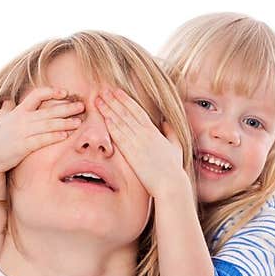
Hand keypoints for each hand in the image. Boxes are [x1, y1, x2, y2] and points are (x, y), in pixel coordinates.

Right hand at [0, 87, 85, 176]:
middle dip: (66, 107)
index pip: (37, 95)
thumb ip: (6, 110)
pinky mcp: (24, 145)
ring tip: (78, 122)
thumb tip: (8, 101)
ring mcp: (23, 132)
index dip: (52, 92)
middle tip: (81, 106)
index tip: (65, 93)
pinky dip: (54, 137)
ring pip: (48, 125)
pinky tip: (66, 135)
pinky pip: (42, 139)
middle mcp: (23, 119)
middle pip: (48, 110)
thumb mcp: (1, 120)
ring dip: (65, 123)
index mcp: (19, 110)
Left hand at [95, 85, 186, 199]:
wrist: (170, 184)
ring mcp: (137, 145)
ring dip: (108, 111)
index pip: (136, 110)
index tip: (116, 91)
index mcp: (154, 131)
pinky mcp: (132, 156)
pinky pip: (120, 139)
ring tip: (98, 101)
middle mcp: (144, 135)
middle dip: (113, 101)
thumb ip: (170, 132)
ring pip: (120, 123)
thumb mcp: (175, 146)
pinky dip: (112, 128)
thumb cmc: (173, 168)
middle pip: (125, 114)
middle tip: (102, 91)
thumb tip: (165, 122)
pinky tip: (105, 120)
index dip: (125, 100)